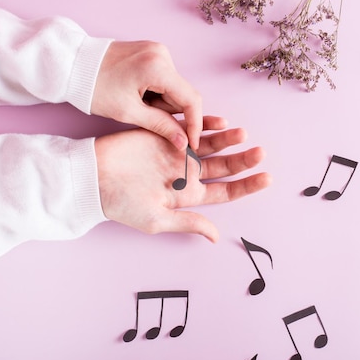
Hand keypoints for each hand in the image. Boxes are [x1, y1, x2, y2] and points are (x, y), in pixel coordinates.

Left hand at [91, 41, 202, 150]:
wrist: (72, 64)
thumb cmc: (95, 87)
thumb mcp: (128, 112)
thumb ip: (161, 127)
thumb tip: (184, 143)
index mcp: (158, 67)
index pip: (191, 99)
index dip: (195, 124)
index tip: (192, 142)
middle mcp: (163, 54)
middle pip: (183, 94)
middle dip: (169, 111)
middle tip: (145, 115)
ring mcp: (158, 50)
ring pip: (175, 88)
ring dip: (161, 102)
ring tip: (135, 102)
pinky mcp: (153, 52)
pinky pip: (166, 78)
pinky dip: (157, 92)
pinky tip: (137, 93)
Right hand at [94, 116, 270, 241]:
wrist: (92, 177)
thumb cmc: (121, 204)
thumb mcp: (157, 219)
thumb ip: (189, 223)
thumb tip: (216, 236)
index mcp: (189, 196)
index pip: (225, 191)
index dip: (247, 186)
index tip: (267, 178)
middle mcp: (186, 174)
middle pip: (223, 166)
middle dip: (243, 160)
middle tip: (261, 153)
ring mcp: (177, 153)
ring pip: (211, 145)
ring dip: (228, 140)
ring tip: (243, 135)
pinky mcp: (165, 135)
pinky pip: (191, 128)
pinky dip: (206, 124)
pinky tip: (221, 122)